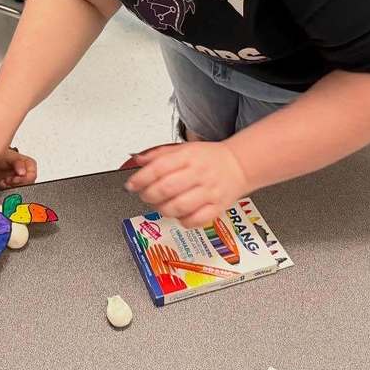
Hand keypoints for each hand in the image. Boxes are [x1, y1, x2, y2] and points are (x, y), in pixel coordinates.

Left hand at [0, 149, 36, 189]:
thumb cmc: (2, 156)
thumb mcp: (10, 157)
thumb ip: (18, 164)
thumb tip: (23, 172)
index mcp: (30, 165)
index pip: (32, 176)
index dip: (23, 180)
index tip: (14, 179)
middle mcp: (26, 174)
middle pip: (26, 185)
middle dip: (15, 184)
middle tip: (8, 180)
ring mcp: (20, 181)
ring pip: (19, 190)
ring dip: (10, 186)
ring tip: (4, 180)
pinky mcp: (13, 187)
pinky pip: (11, 193)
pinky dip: (5, 188)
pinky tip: (2, 182)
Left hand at [124, 142, 250, 227]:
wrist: (238, 166)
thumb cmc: (210, 158)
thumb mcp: (184, 148)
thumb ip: (159, 154)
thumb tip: (138, 160)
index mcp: (189, 156)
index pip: (159, 168)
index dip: (140, 178)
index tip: (131, 185)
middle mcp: (199, 174)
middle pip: (166, 188)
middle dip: (148, 195)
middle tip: (145, 195)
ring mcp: (209, 192)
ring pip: (178, 207)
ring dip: (162, 209)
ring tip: (160, 205)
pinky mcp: (217, 208)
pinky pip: (195, 220)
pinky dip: (182, 221)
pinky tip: (179, 214)